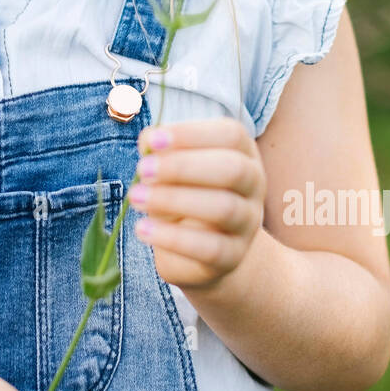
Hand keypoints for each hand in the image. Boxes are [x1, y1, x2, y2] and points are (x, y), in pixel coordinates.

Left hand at [128, 117, 265, 288]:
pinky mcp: (233, 256)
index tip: (153, 140)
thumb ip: (160, 151)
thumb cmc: (182, 193)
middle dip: (183, 166)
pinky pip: (210, 248)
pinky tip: (143, 229)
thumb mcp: (170, 168)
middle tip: (142, 169)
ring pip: (224, 208)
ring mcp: (248, 222)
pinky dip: (172, 238)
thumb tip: (149, 142)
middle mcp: (253, 184)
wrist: (199, 250)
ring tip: (136, 198)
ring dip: (174, 200)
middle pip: (233, 169)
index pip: (231, 135)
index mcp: (242, 152)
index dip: (192, 135)